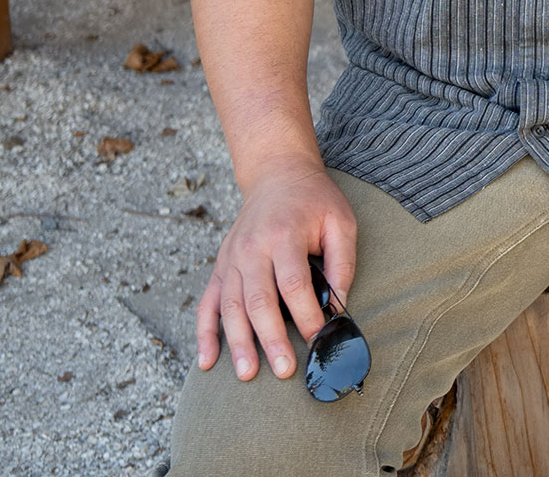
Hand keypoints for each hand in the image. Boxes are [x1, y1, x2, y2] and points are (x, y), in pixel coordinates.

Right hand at [196, 157, 356, 380]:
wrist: (277, 175)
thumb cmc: (314, 201)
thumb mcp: (340, 222)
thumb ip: (343, 263)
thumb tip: (339, 307)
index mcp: (283, 235)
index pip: (294, 284)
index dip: (306, 316)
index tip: (320, 339)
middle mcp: (251, 248)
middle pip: (258, 300)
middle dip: (270, 338)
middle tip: (284, 370)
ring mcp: (231, 258)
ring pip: (230, 307)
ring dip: (237, 343)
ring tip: (247, 374)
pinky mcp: (220, 267)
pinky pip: (207, 303)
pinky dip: (204, 333)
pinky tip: (207, 361)